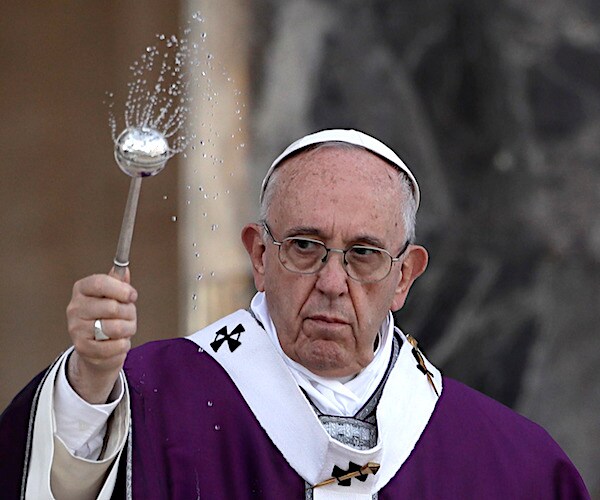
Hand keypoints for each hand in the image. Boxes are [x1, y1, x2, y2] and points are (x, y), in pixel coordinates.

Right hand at [66, 268, 136, 403]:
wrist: (96, 350)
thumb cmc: (108, 318)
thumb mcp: (113, 297)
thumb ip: (118, 283)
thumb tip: (124, 270)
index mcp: (81, 290)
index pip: (100, 283)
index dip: (121, 289)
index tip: (133, 296)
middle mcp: (75, 308)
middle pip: (112, 307)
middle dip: (129, 312)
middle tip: (129, 316)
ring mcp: (77, 329)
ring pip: (116, 327)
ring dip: (128, 329)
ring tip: (125, 329)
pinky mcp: (83, 349)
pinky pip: (115, 345)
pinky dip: (123, 344)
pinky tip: (118, 342)